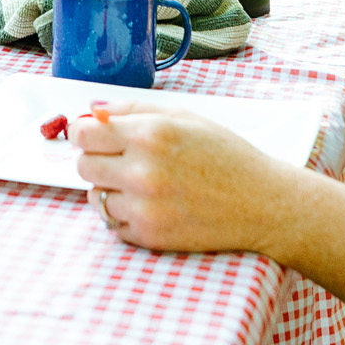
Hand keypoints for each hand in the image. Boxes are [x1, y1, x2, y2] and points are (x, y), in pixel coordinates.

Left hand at [72, 105, 297, 254]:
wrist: (261, 204)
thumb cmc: (224, 155)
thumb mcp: (184, 116)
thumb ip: (133, 108)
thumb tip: (93, 110)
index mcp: (150, 133)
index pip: (83, 133)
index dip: (84, 132)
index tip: (93, 135)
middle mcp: (142, 170)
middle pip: (83, 165)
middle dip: (96, 159)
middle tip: (120, 160)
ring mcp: (144, 207)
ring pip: (94, 196)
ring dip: (109, 189)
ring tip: (139, 184)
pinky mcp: (149, 236)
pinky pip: (112, 223)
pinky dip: (123, 215)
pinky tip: (150, 205)